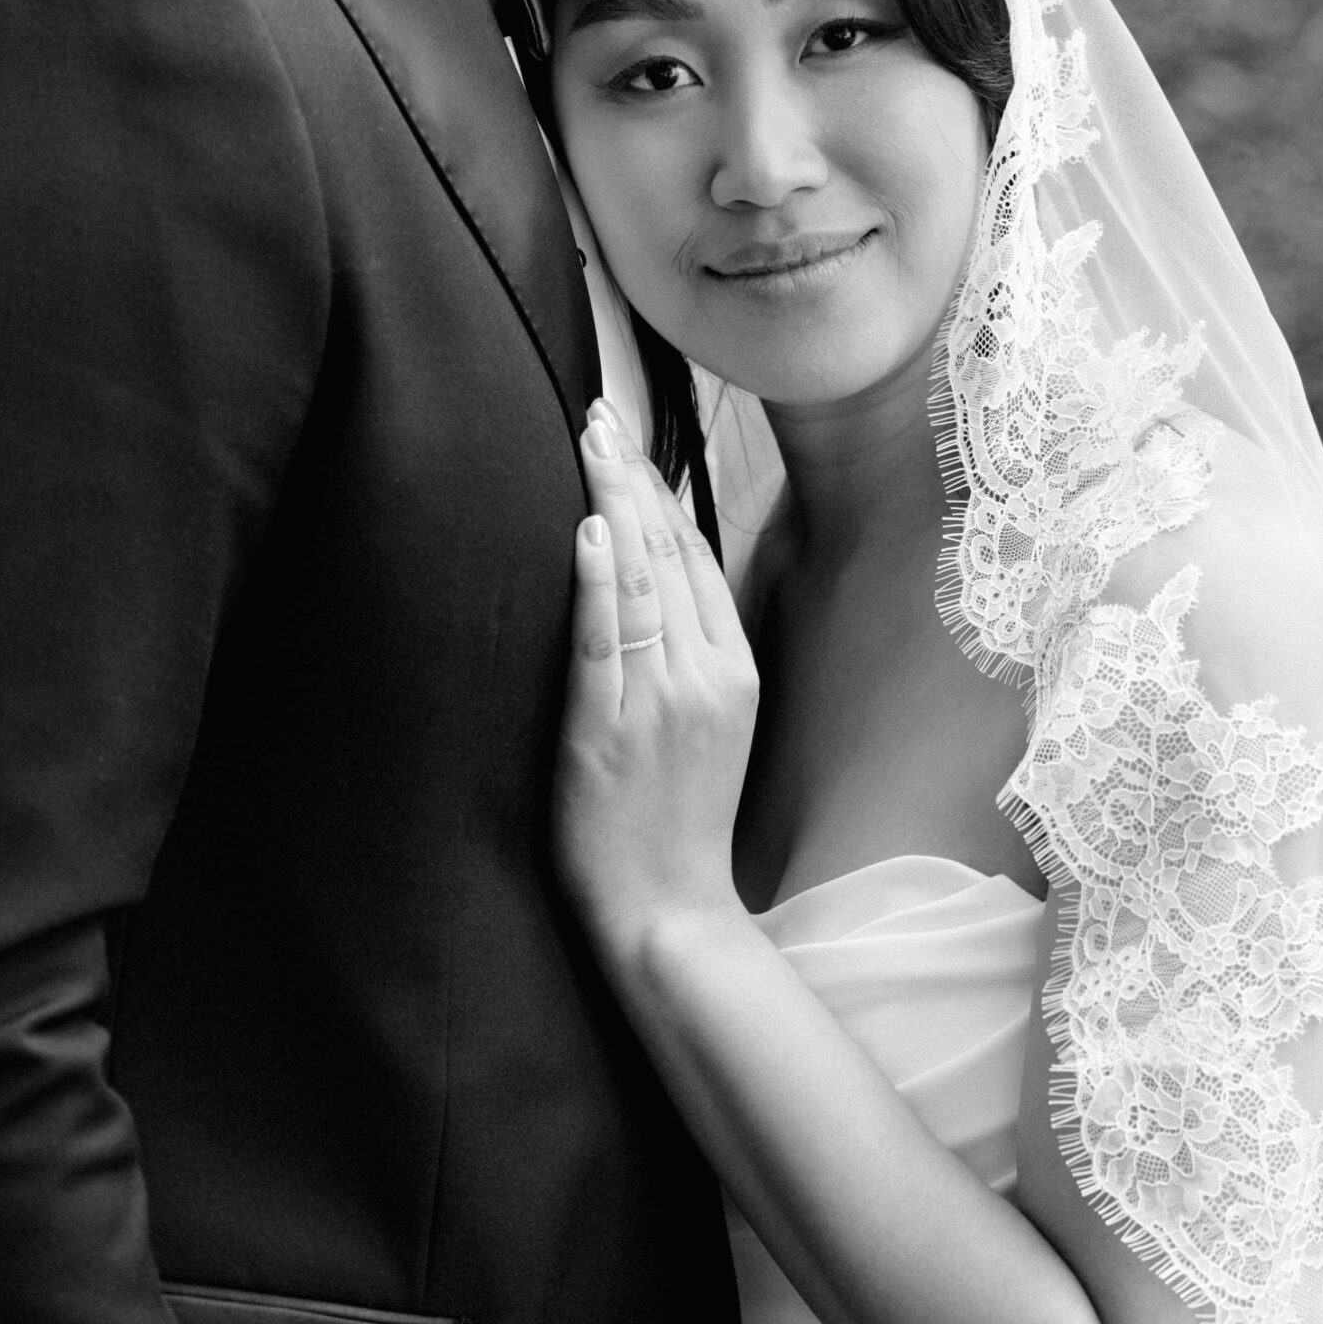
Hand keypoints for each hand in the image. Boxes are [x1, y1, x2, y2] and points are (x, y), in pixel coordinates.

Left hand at [556, 401, 759, 972]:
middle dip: (633, 476)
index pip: (698, 559)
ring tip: (589, 441)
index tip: (630, 440)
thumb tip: (654, 584)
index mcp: (734, 670)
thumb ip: (691, 655)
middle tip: (599, 411)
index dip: (662, 494)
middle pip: (671, 554)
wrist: (668, 911)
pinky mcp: (616, 727)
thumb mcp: (708, 728)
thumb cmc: (675, 823)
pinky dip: (598, 580)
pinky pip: (608, 638)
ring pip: (641, 581)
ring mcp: (664, 699)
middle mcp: (708, 674)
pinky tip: (588, 530)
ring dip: (612, 503)